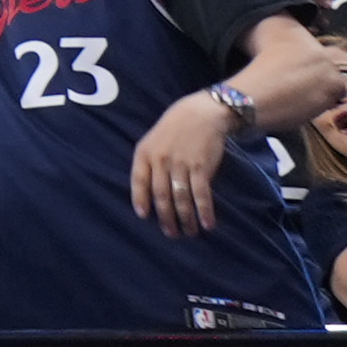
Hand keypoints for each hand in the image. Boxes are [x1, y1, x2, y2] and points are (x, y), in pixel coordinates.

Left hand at [130, 84, 237, 233]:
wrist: (201, 113)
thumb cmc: (174, 128)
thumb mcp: (153, 140)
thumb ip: (149, 162)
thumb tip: (147, 191)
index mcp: (145, 153)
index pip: (138, 180)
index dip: (140, 199)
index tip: (143, 216)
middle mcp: (161, 160)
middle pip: (161, 195)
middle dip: (165, 218)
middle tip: (171, 233)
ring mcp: (180, 164)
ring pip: (181, 198)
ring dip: (186, 219)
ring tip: (189, 232)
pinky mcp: (201, 167)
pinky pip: (201, 194)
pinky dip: (204, 211)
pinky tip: (207, 224)